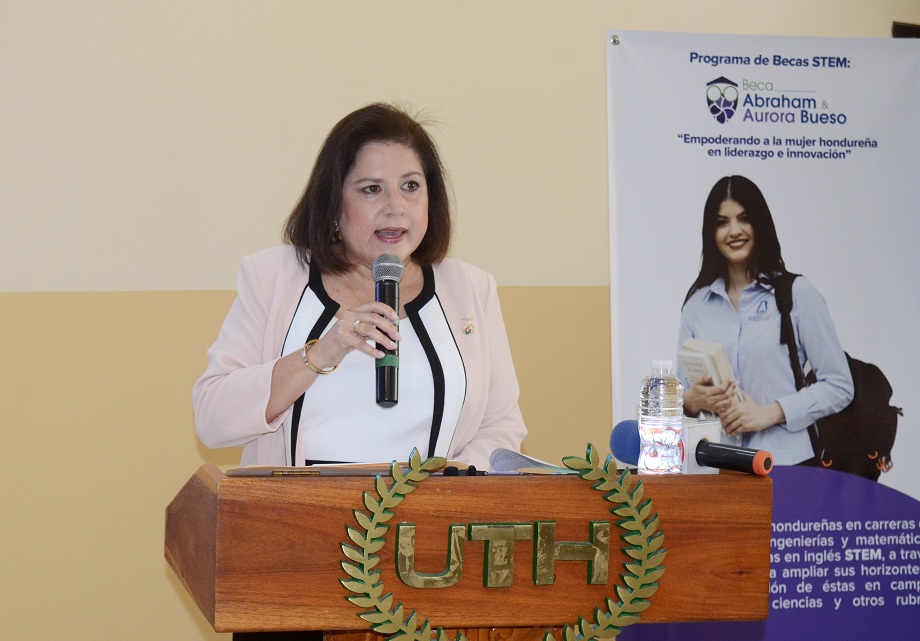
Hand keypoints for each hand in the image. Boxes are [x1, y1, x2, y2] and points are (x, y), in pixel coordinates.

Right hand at [265, 301, 400, 422]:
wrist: (322, 352)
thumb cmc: (340, 342)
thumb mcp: (355, 331)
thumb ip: (368, 328)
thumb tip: (388, 330)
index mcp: (353, 311)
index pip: (372, 305)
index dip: (386, 309)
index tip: (396, 318)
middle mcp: (349, 316)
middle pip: (374, 318)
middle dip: (388, 327)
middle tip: (397, 336)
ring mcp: (344, 326)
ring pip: (369, 330)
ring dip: (383, 339)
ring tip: (391, 346)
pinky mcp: (342, 338)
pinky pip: (361, 343)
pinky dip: (372, 350)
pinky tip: (379, 354)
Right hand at [683, 375, 735, 415]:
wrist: (692, 402)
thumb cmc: (695, 391)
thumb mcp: (696, 383)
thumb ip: (703, 378)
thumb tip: (710, 375)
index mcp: (707, 393)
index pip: (721, 389)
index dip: (727, 384)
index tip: (730, 379)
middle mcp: (711, 400)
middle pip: (726, 395)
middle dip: (732, 388)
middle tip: (735, 383)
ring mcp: (714, 406)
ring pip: (727, 401)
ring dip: (732, 395)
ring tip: (735, 389)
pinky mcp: (715, 409)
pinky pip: (726, 407)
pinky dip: (730, 402)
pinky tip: (731, 396)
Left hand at [719, 390, 784, 435]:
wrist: (766, 415)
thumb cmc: (756, 407)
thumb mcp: (748, 398)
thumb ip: (740, 393)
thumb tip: (735, 386)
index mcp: (739, 405)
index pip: (725, 411)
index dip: (721, 416)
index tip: (721, 418)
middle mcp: (740, 412)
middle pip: (726, 419)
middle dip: (723, 423)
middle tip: (723, 425)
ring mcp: (743, 420)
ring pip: (730, 425)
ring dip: (727, 429)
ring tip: (726, 430)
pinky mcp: (746, 426)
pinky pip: (736, 430)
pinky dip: (732, 432)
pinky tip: (732, 433)